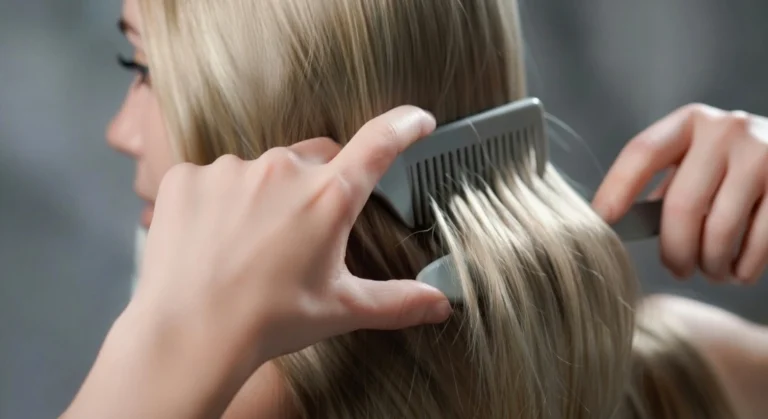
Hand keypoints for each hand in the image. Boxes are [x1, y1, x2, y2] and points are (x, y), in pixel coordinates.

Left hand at [134, 105, 449, 367]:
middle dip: (319, 185)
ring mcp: (231, 170)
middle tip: (303, 233)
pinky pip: (214, 178)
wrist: (188, 336)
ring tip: (251, 245)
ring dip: (266, 195)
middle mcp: (283, 171)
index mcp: (329, 198)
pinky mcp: (189, 177)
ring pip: (263, 169)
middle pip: (316, 159)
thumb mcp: (340, 310)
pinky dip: (219, 202)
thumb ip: (397, 302)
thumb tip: (441, 304)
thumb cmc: (269, 321)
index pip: (378, 144)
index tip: (417, 119)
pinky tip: (213, 239)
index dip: (403, 126)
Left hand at [593, 104, 767, 282]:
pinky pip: (759, 243)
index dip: (617, 190)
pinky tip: (737, 271)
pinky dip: (743, 268)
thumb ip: (667, 184)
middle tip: (676, 269)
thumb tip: (618, 225)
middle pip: (682, 204)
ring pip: (720, 229)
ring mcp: (763, 155)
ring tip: (709, 271)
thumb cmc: (732, 167)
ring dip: (710, 264)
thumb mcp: (698, 159)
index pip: (642, 153)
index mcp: (690, 122)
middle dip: (674, 249)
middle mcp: (726, 131)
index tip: (600, 222)